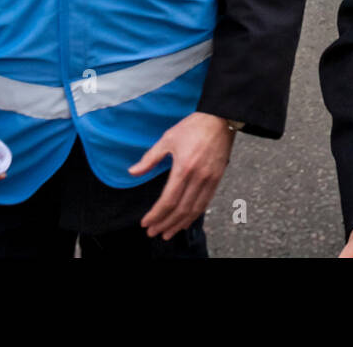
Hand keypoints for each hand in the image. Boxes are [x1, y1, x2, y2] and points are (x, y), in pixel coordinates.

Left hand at [131, 112, 233, 239]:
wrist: (220, 119)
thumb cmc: (193, 127)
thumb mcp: (168, 139)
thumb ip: (150, 158)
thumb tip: (132, 172)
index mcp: (184, 167)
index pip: (168, 200)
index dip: (156, 214)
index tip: (146, 223)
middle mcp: (198, 177)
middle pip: (180, 209)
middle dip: (165, 224)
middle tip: (153, 232)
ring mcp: (210, 179)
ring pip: (194, 209)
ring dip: (179, 224)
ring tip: (168, 233)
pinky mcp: (217, 178)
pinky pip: (206, 202)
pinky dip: (194, 215)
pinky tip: (185, 221)